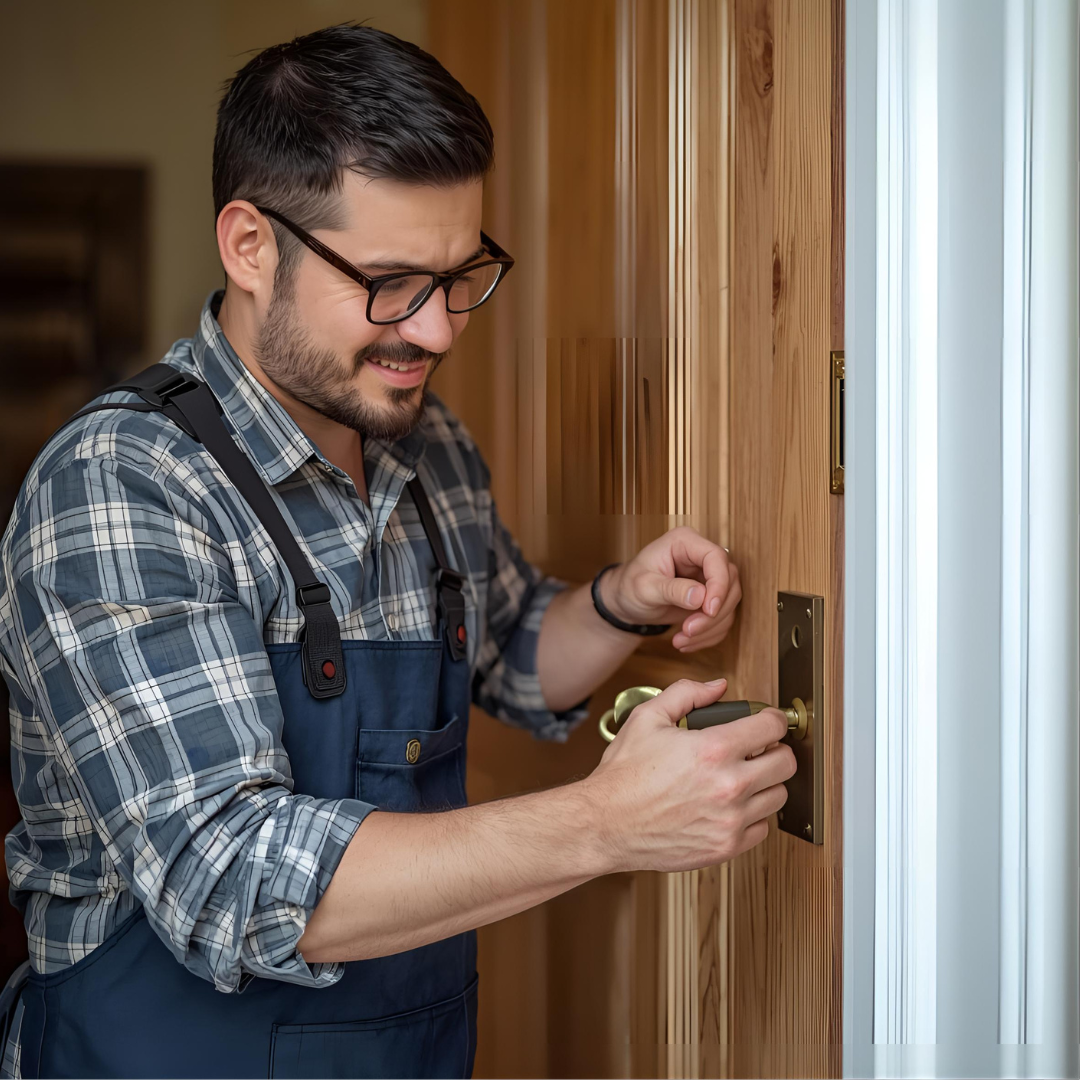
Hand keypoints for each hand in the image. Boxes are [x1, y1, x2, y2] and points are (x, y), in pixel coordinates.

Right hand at [583, 678, 796, 872]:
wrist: (605, 824)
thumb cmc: (623, 775)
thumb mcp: (647, 718)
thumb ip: (686, 694)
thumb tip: (716, 687)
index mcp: (713, 749)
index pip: (772, 727)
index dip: (773, 718)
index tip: (768, 721)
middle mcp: (729, 786)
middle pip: (786, 763)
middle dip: (775, 750)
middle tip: (758, 749)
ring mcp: (730, 820)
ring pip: (779, 796)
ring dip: (766, 783)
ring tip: (742, 776)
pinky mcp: (726, 847)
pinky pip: (762, 828)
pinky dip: (753, 815)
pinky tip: (731, 804)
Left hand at [600, 527, 741, 650]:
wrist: (626, 602)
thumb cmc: (630, 587)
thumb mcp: (644, 588)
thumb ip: (672, 590)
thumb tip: (700, 597)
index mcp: (685, 542)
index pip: (716, 557)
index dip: (718, 584)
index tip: (708, 610)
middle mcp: (701, 556)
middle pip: (729, 581)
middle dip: (713, 612)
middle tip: (688, 630)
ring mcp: (708, 577)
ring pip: (730, 602)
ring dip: (711, 627)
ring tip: (682, 639)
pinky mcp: (711, 597)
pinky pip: (723, 617)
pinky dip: (709, 634)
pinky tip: (686, 642)